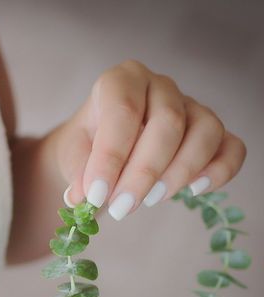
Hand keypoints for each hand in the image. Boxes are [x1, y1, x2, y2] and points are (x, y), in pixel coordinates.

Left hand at [55, 60, 245, 219]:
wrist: (101, 149)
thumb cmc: (87, 146)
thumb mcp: (71, 155)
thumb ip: (77, 172)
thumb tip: (83, 196)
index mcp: (121, 80)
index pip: (123, 111)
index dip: (111, 157)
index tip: (96, 195)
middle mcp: (160, 86)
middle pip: (167, 123)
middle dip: (144, 173)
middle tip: (122, 208)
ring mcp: (192, 105)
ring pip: (205, 132)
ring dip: (178, 173)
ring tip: (150, 200)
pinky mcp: (213, 131)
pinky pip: (232, 148)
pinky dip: (219, 172)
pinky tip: (194, 191)